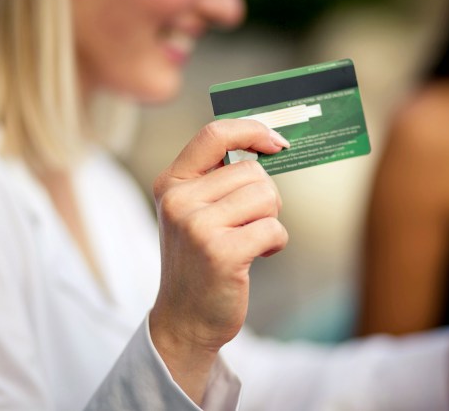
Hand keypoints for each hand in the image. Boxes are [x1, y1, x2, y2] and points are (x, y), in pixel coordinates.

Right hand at [149, 119, 289, 403]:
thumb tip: (267, 145)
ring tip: (248, 241)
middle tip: (248, 224)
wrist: (185, 318)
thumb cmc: (199, 260)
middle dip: (265, 197)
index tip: (277, 142)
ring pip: (266, 196)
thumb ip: (217, 179)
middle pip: (252, 171)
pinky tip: (255, 256)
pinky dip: (275, 243)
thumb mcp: (193, 212)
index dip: (252, 130)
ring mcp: (197, 226)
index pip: (214, 135)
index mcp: (171, 183)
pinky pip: (273, 228)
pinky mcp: (220, 252)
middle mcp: (179, 200)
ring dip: (269, 219)